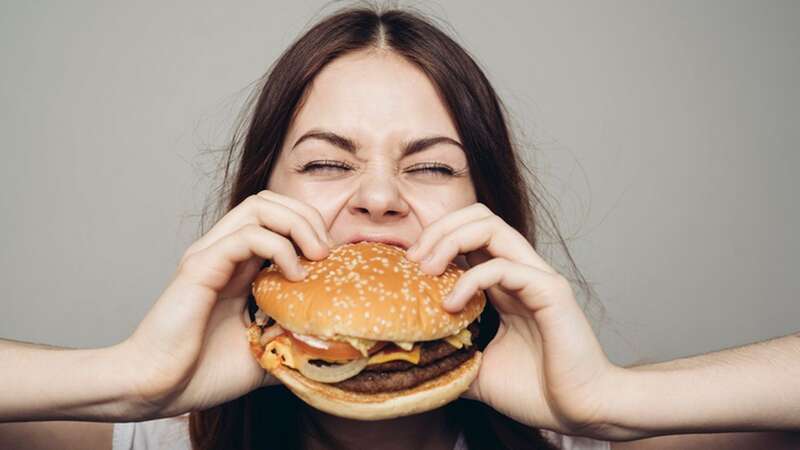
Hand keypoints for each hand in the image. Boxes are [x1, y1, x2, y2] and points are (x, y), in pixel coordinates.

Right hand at [119, 190, 333, 418]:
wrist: (156, 391)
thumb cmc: (202, 374)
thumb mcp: (263, 353)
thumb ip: (290, 338)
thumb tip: (327, 340)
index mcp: (237, 267)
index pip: (276, 218)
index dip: (310, 227)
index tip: (333, 261)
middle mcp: (222, 253)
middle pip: (270, 201)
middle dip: (308, 217)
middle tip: (328, 253)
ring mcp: (210, 255)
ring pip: (259, 206)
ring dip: (298, 223)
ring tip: (317, 256)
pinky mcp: (200, 267)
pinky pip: (246, 236)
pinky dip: (279, 247)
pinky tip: (294, 276)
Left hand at [405, 203, 620, 437]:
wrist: (580, 411)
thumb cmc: (537, 390)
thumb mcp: (478, 369)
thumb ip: (452, 354)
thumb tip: (413, 359)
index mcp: (505, 283)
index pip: (469, 234)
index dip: (435, 239)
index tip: (407, 267)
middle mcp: (522, 271)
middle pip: (478, 216)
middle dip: (439, 229)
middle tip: (413, 261)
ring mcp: (537, 277)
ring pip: (491, 226)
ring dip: (450, 240)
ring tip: (426, 270)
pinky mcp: (550, 291)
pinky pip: (503, 266)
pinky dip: (470, 279)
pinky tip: (451, 305)